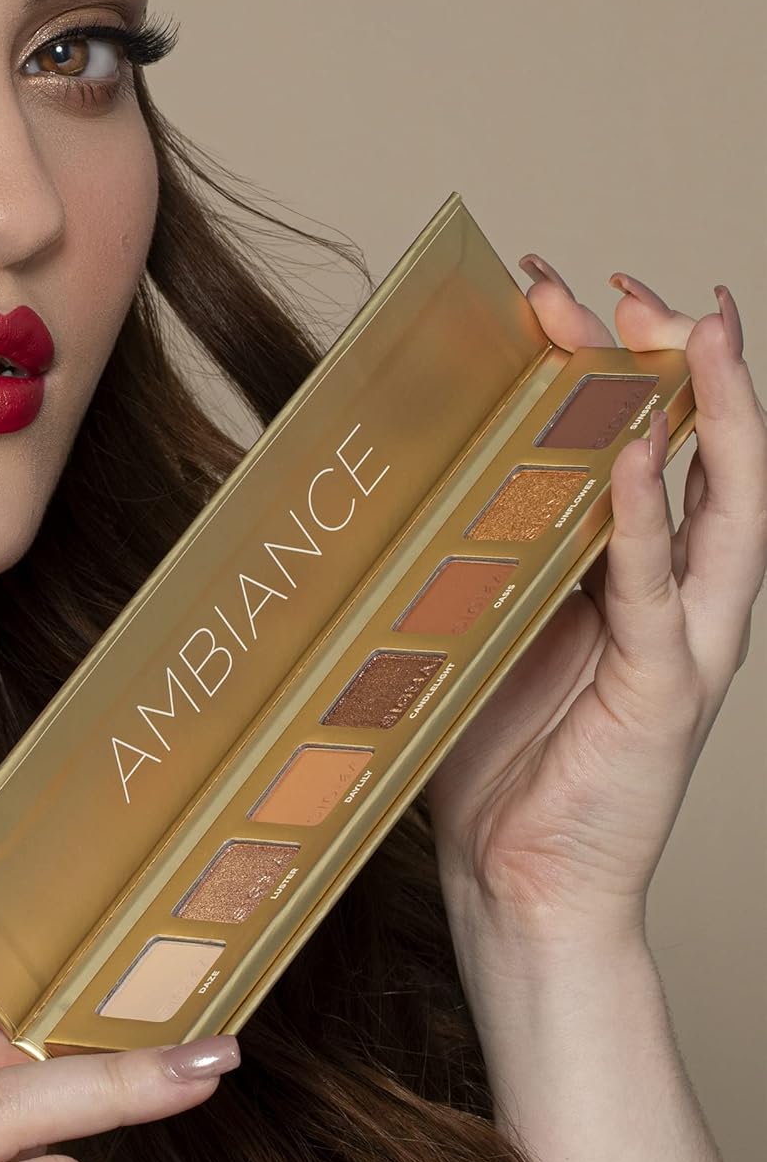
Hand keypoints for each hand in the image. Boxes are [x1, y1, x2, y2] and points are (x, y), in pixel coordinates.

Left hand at [426, 259, 766, 947]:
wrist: (520, 876)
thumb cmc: (501, 749)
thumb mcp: (498, 621)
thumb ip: (499, 549)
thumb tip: (440, 461)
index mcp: (637, 578)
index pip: (655, 447)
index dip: (631, 369)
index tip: (579, 296)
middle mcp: (680, 599)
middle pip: (705, 455)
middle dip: (677, 363)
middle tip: (632, 285)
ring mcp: (685, 643)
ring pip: (721, 506)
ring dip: (703, 412)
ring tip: (682, 329)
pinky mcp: (662, 693)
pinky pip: (655, 593)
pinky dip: (647, 519)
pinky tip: (636, 452)